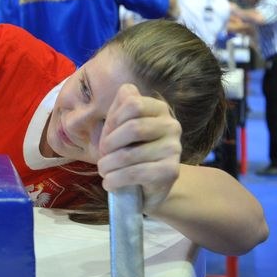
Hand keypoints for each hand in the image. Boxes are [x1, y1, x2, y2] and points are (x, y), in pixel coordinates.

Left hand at [95, 84, 181, 213]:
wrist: (147, 186)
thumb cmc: (129, 152)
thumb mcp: (118, 128)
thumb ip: (118, 109)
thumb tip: (125, 90)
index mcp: (158, 108)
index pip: (132, 102)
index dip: (113, 120)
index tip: (105, 136)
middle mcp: (171, 125)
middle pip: (133, 127)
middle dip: (109, 144)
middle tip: (102, 156)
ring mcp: (174, 148)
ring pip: (130, 153)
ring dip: (108, 165)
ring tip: (104, 171)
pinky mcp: (171, 171)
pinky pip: (136, 173)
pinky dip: (116, 179)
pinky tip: (110, 183)